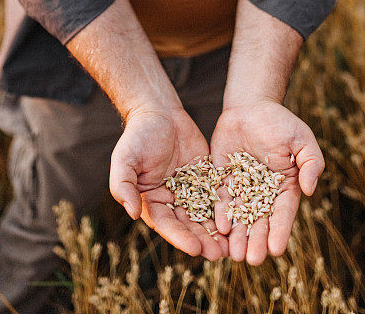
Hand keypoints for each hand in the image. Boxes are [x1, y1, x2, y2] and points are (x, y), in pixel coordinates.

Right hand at [109, 107, 228, 259]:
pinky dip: (227, 209)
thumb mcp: (124, 159)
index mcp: (151, 202)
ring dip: (217, 231)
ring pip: (205, 215)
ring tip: (233, 246)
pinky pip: (218, 195)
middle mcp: (171, 200)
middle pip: (189, 225)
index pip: (167, 225)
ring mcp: (190, 190)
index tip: (195, 249)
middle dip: (203, 240)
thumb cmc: (138, 135)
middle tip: (219, 254)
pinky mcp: (206, 178)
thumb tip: (132, 213)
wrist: (159, 111)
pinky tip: (241, 219)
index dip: (180, 237)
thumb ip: (123, 186)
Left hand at [210, 100, 323, 264]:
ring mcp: (241, 186)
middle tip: (251, 260)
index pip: (282, 213)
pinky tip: (220, 227)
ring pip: (239, 216)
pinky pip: (220, 198)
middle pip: (259, 221)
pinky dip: (220, 213)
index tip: (276, 249)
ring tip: (234, 254)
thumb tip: (310, 190)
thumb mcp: (302, 139)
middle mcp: (262, 192)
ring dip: (237, 235)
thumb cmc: (280, 122)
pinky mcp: (222, 178)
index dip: (279, 231)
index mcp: (284, 187)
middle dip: (256, 240)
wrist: (251, 106)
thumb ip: (311, 164)